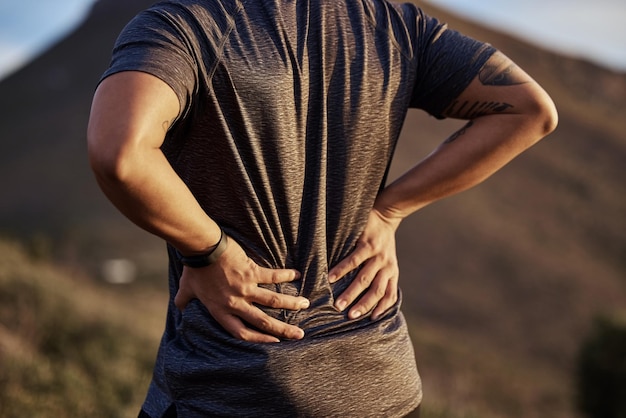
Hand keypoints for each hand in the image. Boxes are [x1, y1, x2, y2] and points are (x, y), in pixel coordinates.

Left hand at [174, 237, 309, 342]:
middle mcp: (235, 303)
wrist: (201, 249)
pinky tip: (298, 275)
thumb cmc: (193, 269)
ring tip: (305, 305)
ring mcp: (245, 288)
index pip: (241, 332)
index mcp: (220, 311)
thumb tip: (179, 308)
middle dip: (283, 330)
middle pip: (263, 322)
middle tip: (298, 334)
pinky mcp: (252, 271)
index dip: (258, 340)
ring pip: (273, 301)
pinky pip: (272, 276)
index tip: (274, 343)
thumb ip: (184, 301)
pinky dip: (286, 276)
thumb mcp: (185, 290)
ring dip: (291, 304)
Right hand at [328, 209, 400, 320]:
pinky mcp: (368, 244)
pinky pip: (354, 261)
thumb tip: (365, 294)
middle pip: (376, 291)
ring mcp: (378, 256)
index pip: (390, 295)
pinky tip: (331, 277)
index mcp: (392, 272)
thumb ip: (380, 274)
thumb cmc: (382, 241)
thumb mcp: (387, 259)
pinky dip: (342, 270)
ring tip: (338, 304)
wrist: (386, 214)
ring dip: (350, 293)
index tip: (370, 320)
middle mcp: (387, 266)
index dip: (381, 309)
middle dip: (362, 305)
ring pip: (364, 279)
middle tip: (348, 316)